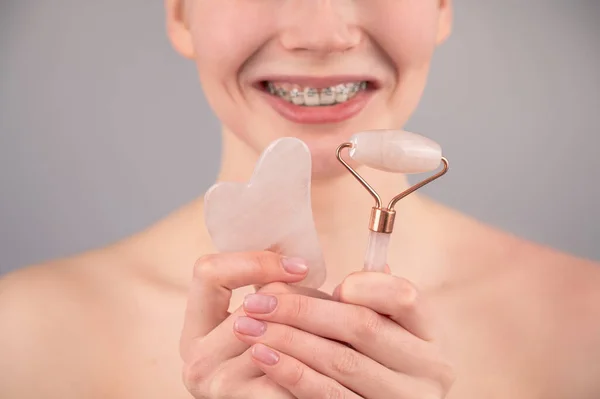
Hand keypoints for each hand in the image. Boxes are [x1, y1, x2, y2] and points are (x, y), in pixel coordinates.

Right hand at [179, 251, 330, 397]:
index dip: (255, 262)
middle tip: (337, 305)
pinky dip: (314, 366)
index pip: (208, 273)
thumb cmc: (274, 366)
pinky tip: (336, 362)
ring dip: (316, 332)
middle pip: (252, 305)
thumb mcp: (260, 326)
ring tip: (343, 328)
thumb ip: (275, 294)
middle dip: (301, 302)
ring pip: (274, 337)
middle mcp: (196, 356)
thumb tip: (313, 262)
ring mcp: (216, 383)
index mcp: (196, 327)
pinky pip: (286, 375)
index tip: (301, 267)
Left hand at [233, 271, 455, 397]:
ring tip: (250, 326)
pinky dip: (293, 373)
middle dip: (303, 310)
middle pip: (363, 327)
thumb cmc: (376, 355)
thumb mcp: (384, 325)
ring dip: (289, 340)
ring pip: (341, 362)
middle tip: (258, 302)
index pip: (404, 296)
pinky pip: (328, 395)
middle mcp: (428, 368)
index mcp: (429, 332)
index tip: (327, 283)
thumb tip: (332, 272)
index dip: (364, 285)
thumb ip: (368, 298)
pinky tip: (265, 356)